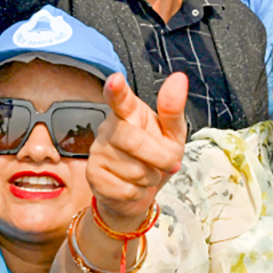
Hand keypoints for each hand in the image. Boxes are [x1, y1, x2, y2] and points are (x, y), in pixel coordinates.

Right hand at [84, 72, 188, 228]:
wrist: (140, 193)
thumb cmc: (157, 158)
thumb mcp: (173, 135)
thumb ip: (173, 109)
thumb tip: (179, 78)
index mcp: (129, 112)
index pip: (121, 98)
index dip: (116, 90)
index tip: (115, 80)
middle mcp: (109, 128)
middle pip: (134, 142)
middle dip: (160, 158)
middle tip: (169, 164)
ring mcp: (98, 151)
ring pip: (133, 170)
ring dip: (150, 178)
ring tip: (147, 175)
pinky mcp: (93, 175)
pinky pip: (125, 189)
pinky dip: (139, 193)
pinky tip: (134, 187)